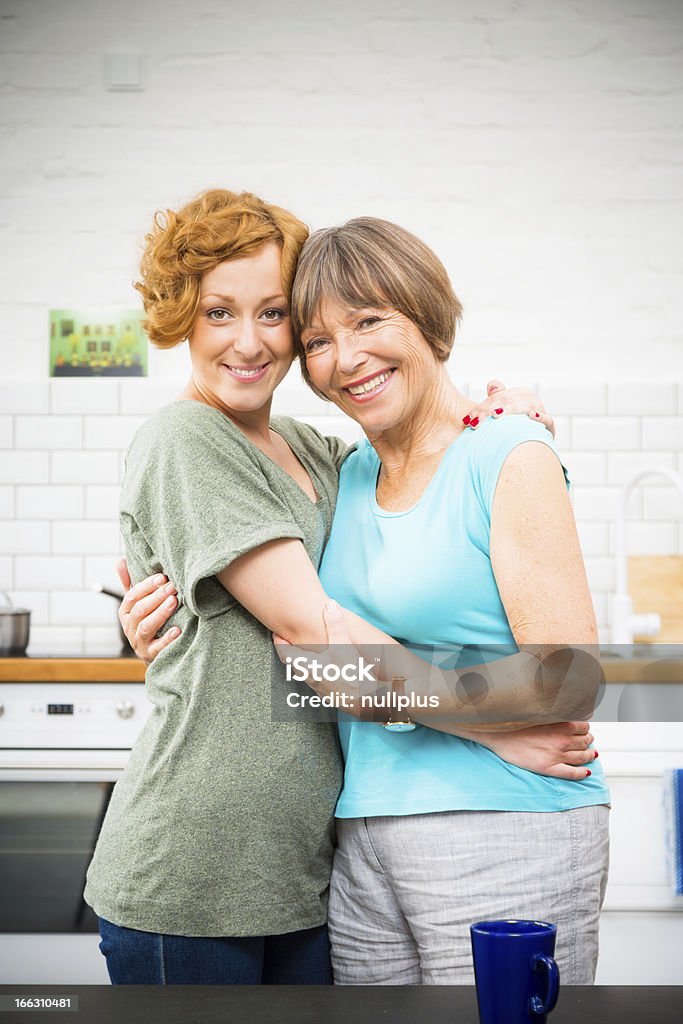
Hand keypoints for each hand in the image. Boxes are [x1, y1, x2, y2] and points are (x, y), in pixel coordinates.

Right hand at [116, 557, 180, 665]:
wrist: (155, 653)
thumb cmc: (148, 621)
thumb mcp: (137, 603)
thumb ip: (130, 583)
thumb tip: (120, 561)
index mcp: (126, 612)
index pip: (132, 596)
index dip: (146, 586)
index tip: (162, 577)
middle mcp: (130, 627)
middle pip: (140, 610)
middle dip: (157, 597)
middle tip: (173, 586)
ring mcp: (139, 642)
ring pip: (146, 627)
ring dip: (160, 613)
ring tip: (174, 601)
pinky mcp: (151, 655)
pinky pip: (157, 648)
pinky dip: (167, 639)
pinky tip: (178, 630)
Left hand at [274, 601, 372, 715]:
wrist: (366, 703)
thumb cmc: (352, 675)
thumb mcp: (343, 646)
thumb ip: (335, 625)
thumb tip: (330, 604)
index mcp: (308, 667)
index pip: (285, 654)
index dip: (279, 643)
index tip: (276, 634)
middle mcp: (310, 679)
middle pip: (294, 664)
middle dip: (291, 651)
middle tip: (289, 640)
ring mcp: (319, 689)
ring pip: (306, 673)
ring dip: (304, 662)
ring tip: (308, 651)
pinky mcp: (330, 695)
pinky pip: (318, 680)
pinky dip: (316, 670)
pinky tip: (327, 667)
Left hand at [463, 379, 555, 437]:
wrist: (533, 444)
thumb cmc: (516, 426)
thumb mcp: (505, 410)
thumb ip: (497, 397)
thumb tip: (491, 385)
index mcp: (519, 394)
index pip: (497, 397)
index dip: (482, 407)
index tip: (468, 420)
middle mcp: (530, 400)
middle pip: (508, 400)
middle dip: (489, 410)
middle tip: (476, 423)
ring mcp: (541, 411)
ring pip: (525, 406)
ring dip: (510, 409)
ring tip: (496, 414)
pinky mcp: (549, 426)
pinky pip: (547, 420)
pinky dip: (540, 418)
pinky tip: (531, 416)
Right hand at [465, 720, 596, 780]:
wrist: (498, 734)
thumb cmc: (515, 722)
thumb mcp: (540, 712)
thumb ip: (556, 714)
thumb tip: (566, 714)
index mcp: (561, 724)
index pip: (584, 727)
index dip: (585, 729)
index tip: (584, 730)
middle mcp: (562, 740)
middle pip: (585, 742)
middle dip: (588, 742)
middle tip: (588, 742)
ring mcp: (557, 755)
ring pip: (582, 757)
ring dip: (589, 756)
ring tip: (591, 756)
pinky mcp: (549, 768)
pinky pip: (572, 773)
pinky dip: (582, 773)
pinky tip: (586, 772)